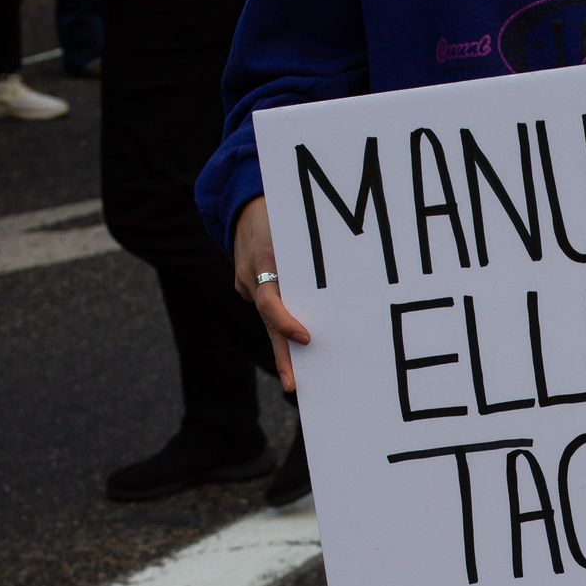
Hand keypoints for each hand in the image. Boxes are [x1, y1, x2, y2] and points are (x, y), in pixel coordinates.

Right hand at [231, 196, 310, 391]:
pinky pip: (271, 306)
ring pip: (271, 317)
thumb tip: (342, 285)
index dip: (286, 323)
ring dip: (287, 342)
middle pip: (270, 324)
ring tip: (302, 374)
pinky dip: (285, 320)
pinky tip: (305, 338)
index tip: (306, 339)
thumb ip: (310, 256)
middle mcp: (251, 278)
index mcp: (263, 264)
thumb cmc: (279, 212)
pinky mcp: (249, 284)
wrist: (244, 199)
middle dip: (284, 358)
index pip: (271, 304)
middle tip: (293, 386)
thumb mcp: (293, 229)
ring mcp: (247, 283)